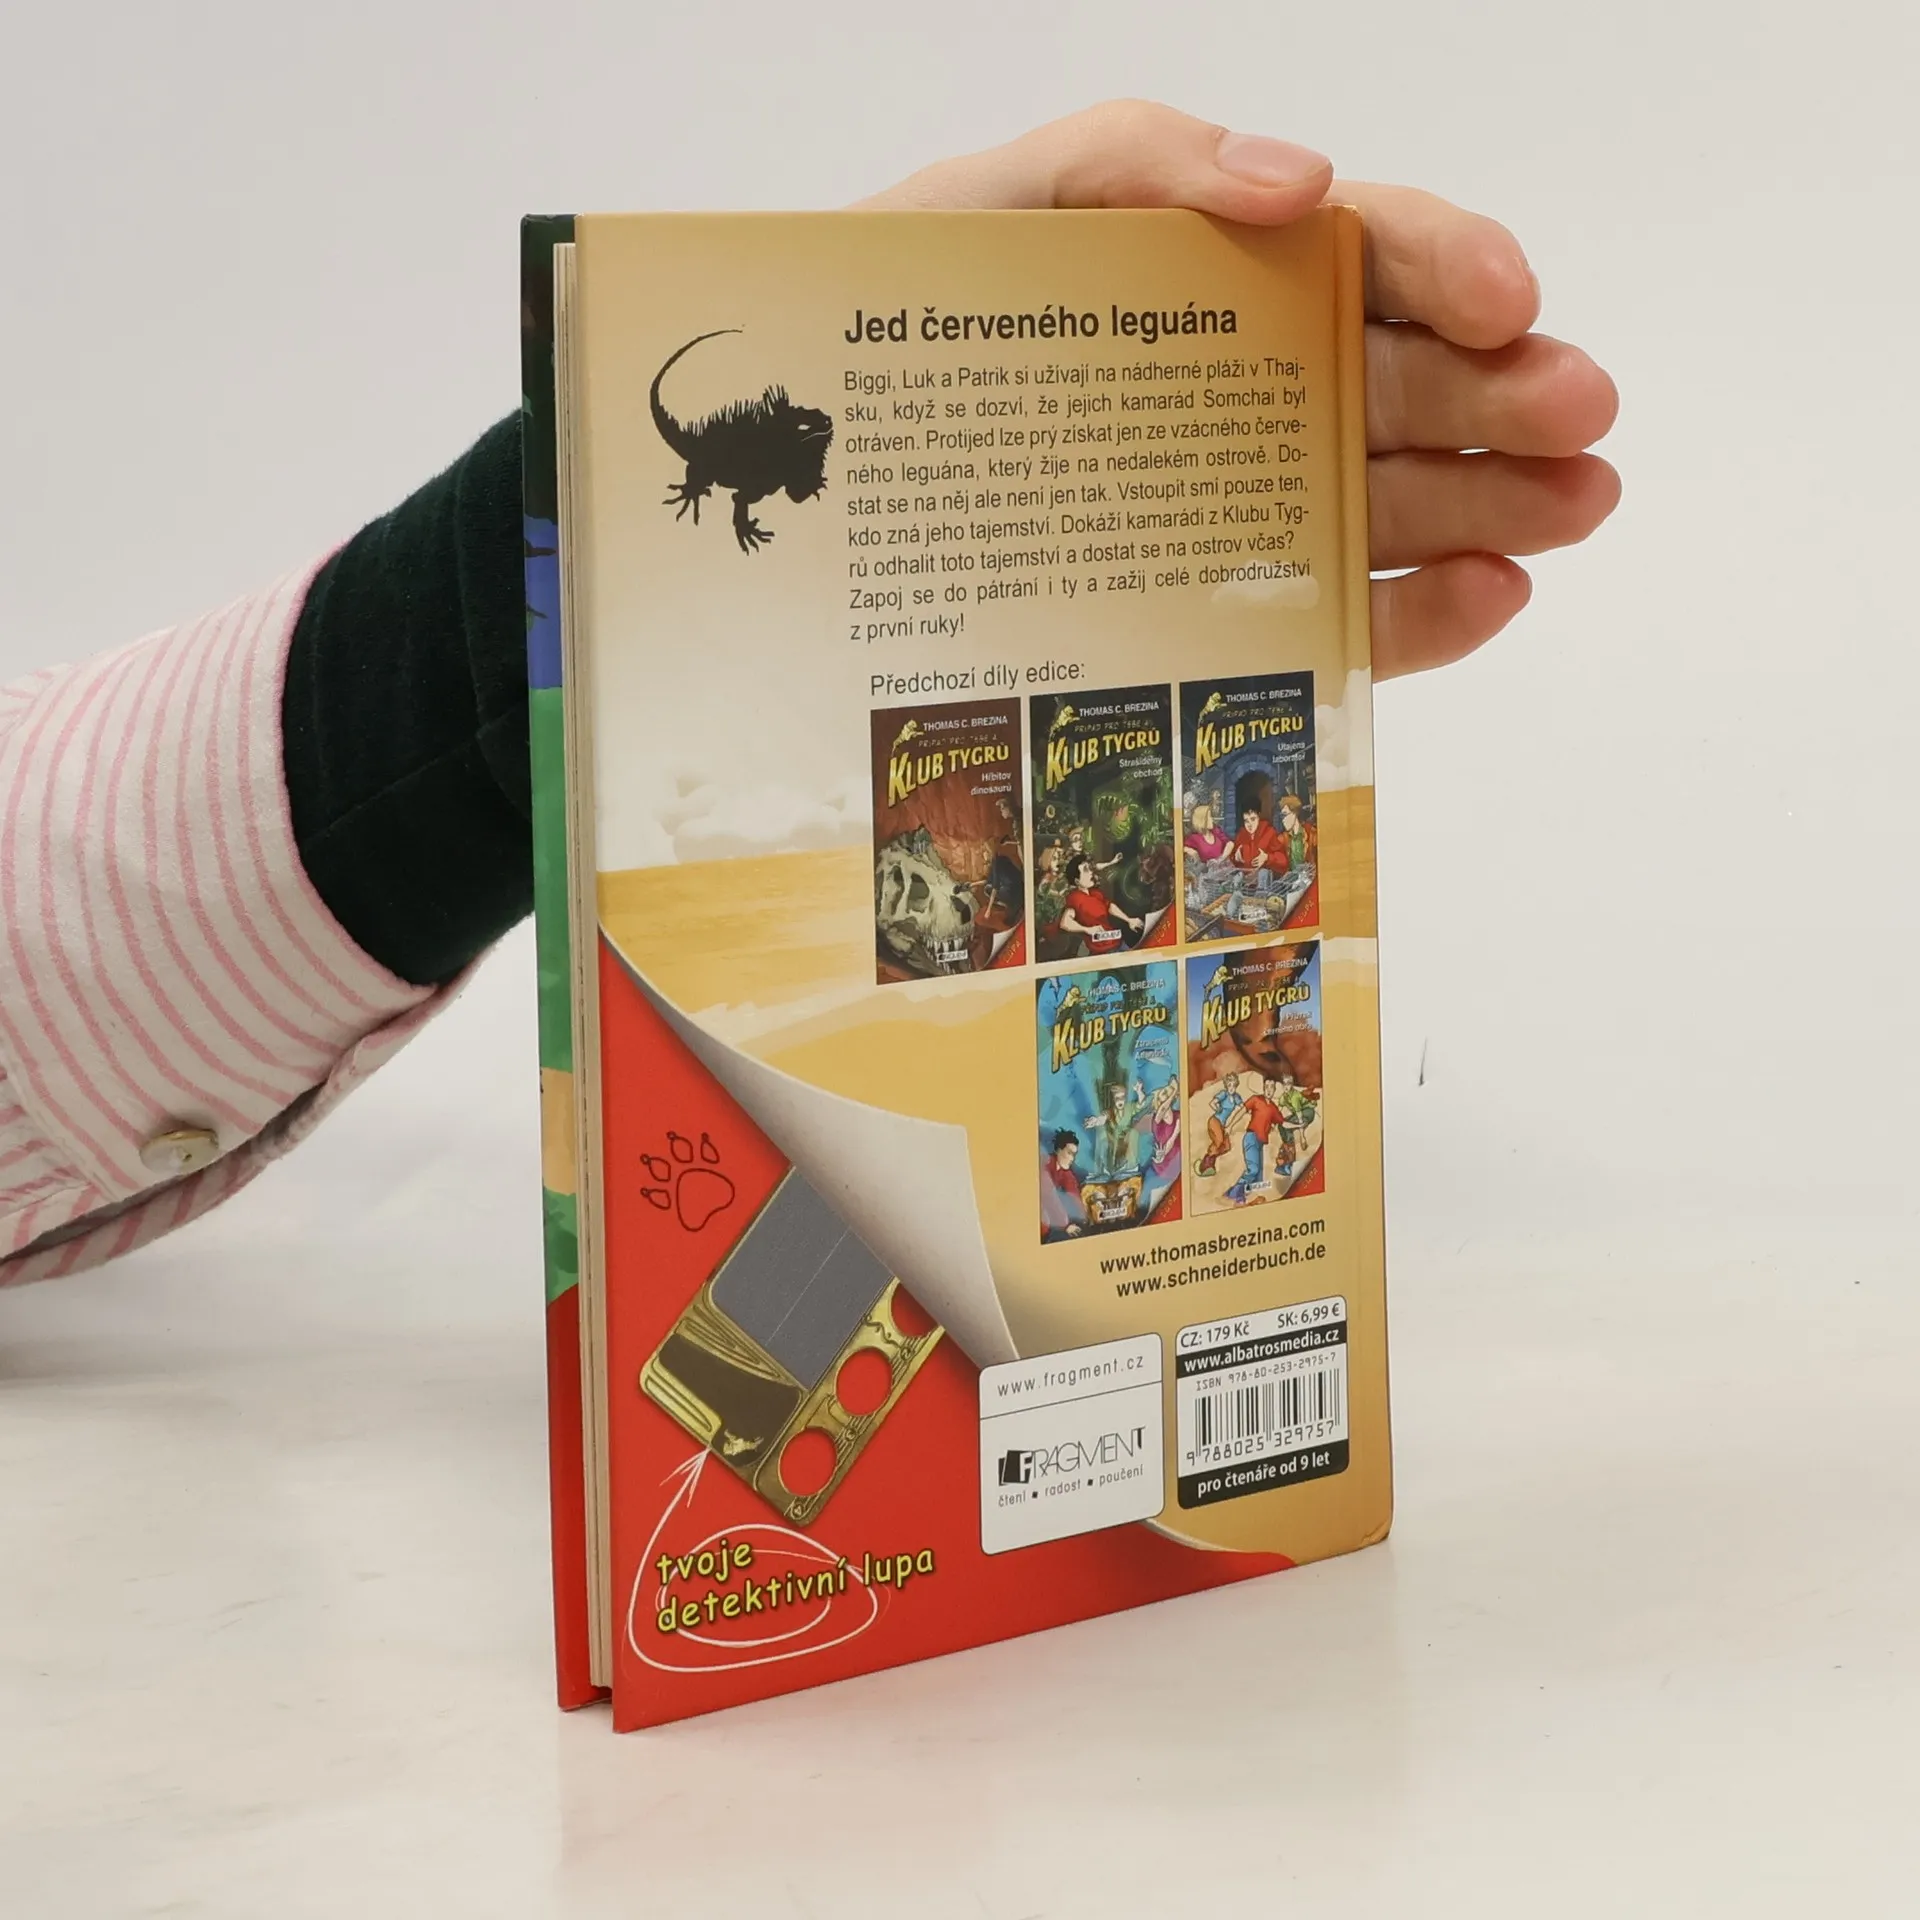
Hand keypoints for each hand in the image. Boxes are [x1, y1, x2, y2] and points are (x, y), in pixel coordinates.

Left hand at [858, 101, 1618, 679]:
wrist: (834, 460)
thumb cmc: (919, 315)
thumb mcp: (1008, 203)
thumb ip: (1142, 162)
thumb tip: (1298, 180)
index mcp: (1236, 278)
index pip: (1374, 258)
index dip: (1453, 267)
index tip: (1505, 299)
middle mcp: (1267, 391)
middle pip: (1415, 385)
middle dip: (1508, 395)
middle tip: (1578, 416)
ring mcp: (1260, 507)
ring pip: (1402, 501)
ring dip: (1498, 505)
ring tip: (1570, 509)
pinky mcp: (1238, 613)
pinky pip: (1347, 612)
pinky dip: (1423, 612)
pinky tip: (1488, 595)